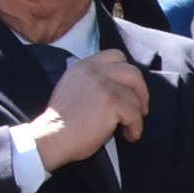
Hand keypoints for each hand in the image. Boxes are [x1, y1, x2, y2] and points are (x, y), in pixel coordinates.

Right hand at [29, 50, 147, 171]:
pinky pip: (135, 114)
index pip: (116, 56)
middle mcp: (94, 71)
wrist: (52, 137)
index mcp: (83, 66)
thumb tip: (121, 87)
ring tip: (129, 128)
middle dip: (141, 92)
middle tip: (140, 109)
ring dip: (136, 116)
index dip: (128, 73)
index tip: (130, 89)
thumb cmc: (63, 122)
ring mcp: (103, 85)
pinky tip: (129, 135)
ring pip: (135, 98)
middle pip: (133, 72)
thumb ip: (94, 80)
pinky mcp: (111, 102)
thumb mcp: (73, 88)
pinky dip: (136, 127)